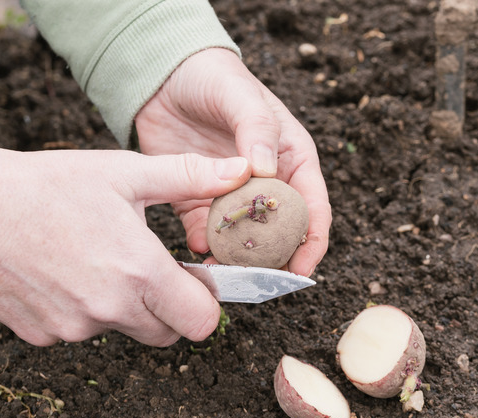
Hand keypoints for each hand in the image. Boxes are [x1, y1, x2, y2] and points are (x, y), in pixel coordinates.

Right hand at [0, 141, 250, 345]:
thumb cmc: (49, 184)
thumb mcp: (126, 173)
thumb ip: (191, 177)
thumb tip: (242, 170)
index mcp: (139, 272)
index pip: (203, 322)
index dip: (206, 301)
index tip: (194, 276)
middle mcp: (108, 310)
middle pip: (168, 333)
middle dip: (172, 307)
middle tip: (152, 267)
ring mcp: (72, 327)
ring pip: (124, 330)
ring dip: (128, 306)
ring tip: (103, 258)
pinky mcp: (41, 334)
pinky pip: (82, 330)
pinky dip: (86, 309)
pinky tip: (68, 270)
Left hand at [135, 48, 330, 275]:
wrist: (164, 76)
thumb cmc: (216, 78)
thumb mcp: (243, 97)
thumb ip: (257, 130)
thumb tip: (265, 172)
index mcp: (291, 160)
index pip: (313, 208)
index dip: (312, 242)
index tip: (301, 269)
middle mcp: (266, 183)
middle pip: (280, 233)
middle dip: (274, 260)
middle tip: (260, 281)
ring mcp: (231, 195)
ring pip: (242, 240)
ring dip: (236, 260)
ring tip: (226, 274)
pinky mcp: (197, 199)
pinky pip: (204, 231)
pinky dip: (203, 245)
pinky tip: (197, 252)